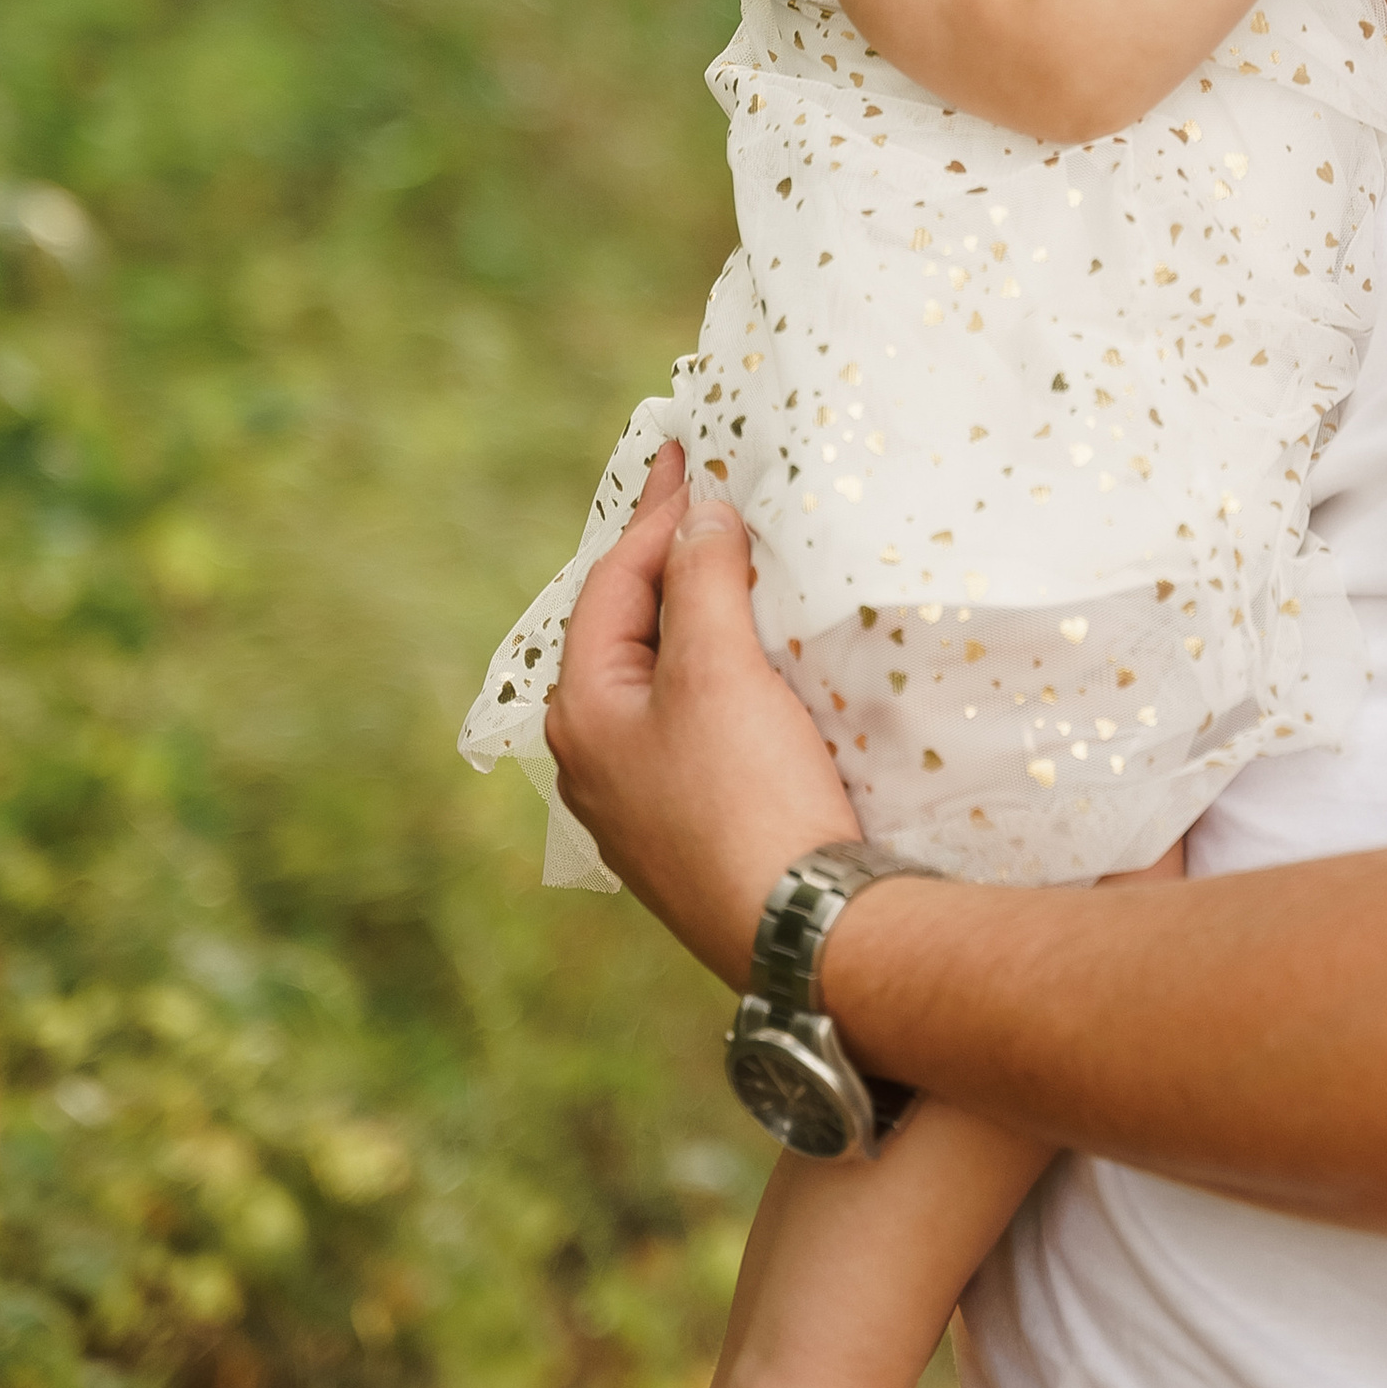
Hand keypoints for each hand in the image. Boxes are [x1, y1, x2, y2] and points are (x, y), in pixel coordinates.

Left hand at [544, 445, 855, 988]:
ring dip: (695, 621)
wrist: (804, 934)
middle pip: (626, 633)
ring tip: (728, 567)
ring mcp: (643, 805)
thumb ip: (703, 582)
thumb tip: (698, 517)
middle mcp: (597, 763)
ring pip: (661, 683)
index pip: (610, 585)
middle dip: (664, 565)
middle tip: (698, 500)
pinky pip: (695, 728)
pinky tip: (754, 669)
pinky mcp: (695, 833)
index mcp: (582, 715)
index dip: (652, 515)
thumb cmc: (748, 796)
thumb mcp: (720, 671)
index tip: (686, 453)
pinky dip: (719, 677)